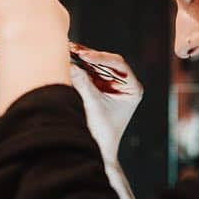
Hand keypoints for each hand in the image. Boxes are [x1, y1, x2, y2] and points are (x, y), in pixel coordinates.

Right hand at [69, 43, 142, 164]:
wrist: (97, 151)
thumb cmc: (101, 133)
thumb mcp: (93, 106)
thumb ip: (84, 84)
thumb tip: (70, 64)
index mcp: (133, 88)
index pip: (118, 64)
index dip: (100, 57)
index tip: (84, 55)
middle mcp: (123, 83)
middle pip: (106, 61)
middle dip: (88, 55)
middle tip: (71, 48)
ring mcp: (110, 83)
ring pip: (95, 64)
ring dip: (80, 58)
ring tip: (66, 49)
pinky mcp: (96, 86)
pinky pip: (87, 71)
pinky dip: (77, 65)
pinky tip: (65, 57)